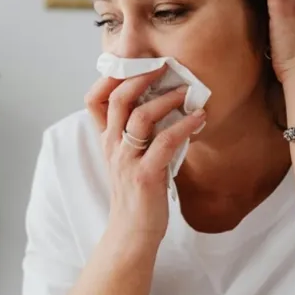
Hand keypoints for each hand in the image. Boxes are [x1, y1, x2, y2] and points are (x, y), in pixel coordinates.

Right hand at [84, 68, 206, 246]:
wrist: (132, 233)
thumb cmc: (136, 194)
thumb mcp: (129, 158)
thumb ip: (137, 133)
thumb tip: (163, 104)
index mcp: (107, 140)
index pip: (94, 100)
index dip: (109, 77)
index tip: (133, 62)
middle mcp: (112, 146)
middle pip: (117, 99)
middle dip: (141, 76)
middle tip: (164, 66)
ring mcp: (127, 160)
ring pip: (140, 117)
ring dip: (166, 99)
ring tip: (186, 93)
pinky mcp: (145, 175)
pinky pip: (165, 142)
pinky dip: (184, 126)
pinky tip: (200, 118)